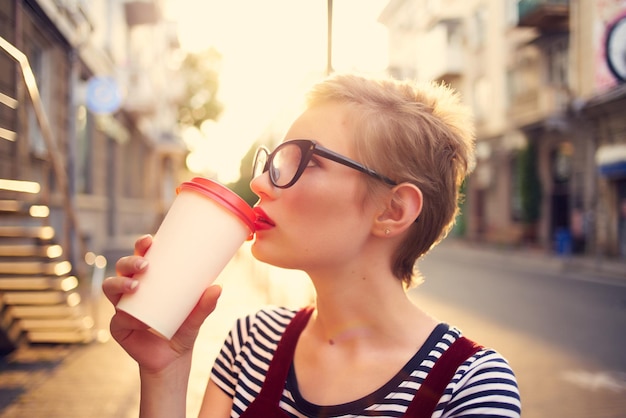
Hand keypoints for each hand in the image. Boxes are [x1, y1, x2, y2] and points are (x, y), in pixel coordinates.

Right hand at [102, 235, 221, 373]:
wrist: (173, 360)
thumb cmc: (183, 330)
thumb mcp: (196, 316)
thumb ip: (206, 304)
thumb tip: (218, 287)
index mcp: (149, 280)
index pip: (142, 257)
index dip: (141, 246)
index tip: (149, 240)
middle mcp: (131, 290)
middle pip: (122, 268)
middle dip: (129, 262)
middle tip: (144, 265)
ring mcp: (122, 307)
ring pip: (110, 287)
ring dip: (119, 283)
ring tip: (135, 286)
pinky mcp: (119, 327)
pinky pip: (118, 319)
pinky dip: (126, 317)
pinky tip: (136, 318)